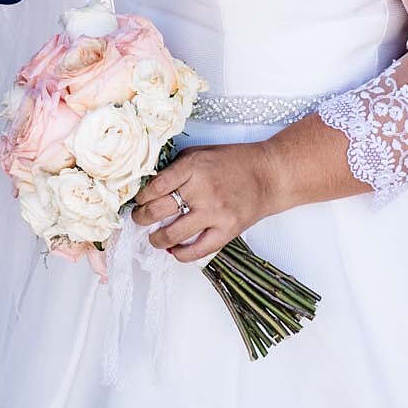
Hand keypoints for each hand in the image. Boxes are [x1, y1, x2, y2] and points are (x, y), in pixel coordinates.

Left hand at [131, 142, 286, 264]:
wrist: (269, 175)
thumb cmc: (234, 162)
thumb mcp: (200, 153)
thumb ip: (176, 167)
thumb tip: (149, 184)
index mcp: (193, 167)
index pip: (155, 186)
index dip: (140, 196)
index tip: (138, 199)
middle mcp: (202, 190)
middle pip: (158, 210)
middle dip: (141, 217)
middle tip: (139, 218)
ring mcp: (215, 213)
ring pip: (172, 234)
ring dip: (156, 239)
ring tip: (154, 237)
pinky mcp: (227, 231)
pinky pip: (196, 251)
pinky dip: (180, 254)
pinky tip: (174, 250)